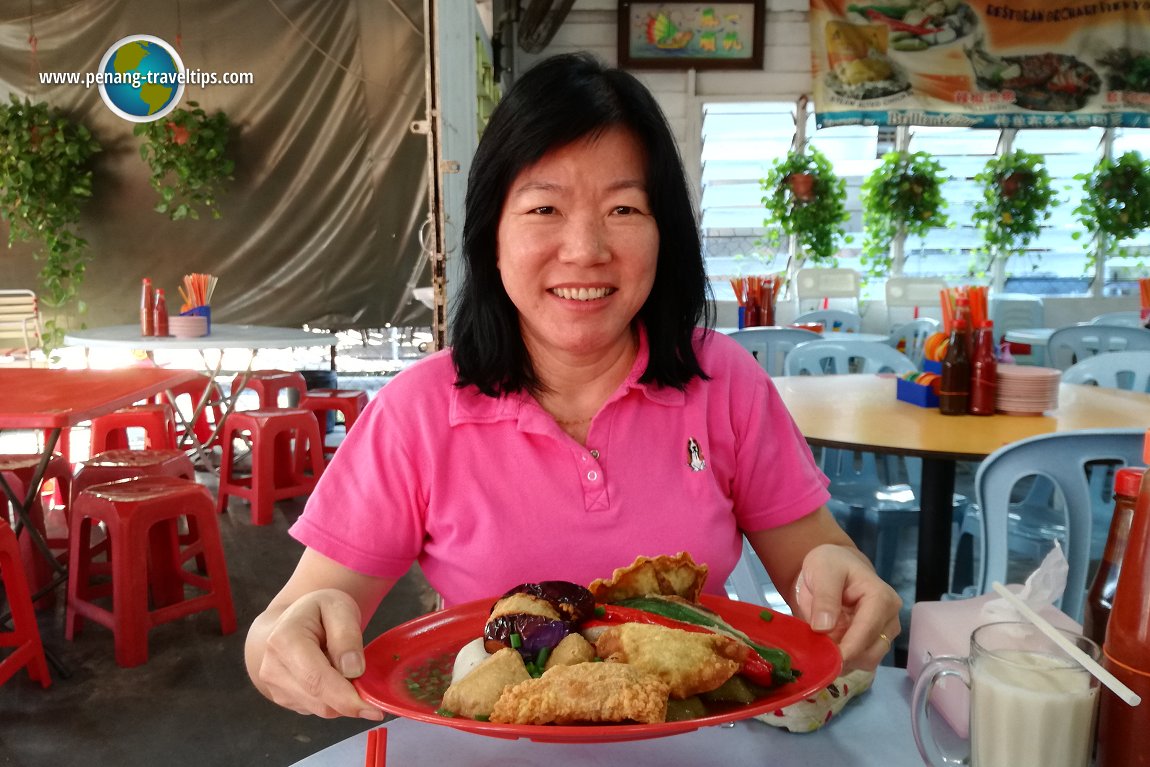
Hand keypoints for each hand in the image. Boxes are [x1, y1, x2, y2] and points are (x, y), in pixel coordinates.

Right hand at [253, 588, 384, 719]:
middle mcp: (273, 668)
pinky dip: (334, 700)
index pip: (316, 679)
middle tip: (374, 692)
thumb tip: (353, 670)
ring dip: (343, 700)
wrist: (290, 622)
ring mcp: (275, 688)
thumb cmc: (317, 612)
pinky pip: (317, 709)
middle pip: (319, 700)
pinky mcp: (284, 700)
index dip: (346, 698)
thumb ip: (347, 635)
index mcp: (284, 640)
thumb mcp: (338, 608)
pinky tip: (336, 679)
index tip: (374, 709)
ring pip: (321, 709)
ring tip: (349, 671)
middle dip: (351, 701)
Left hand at [792, 544, 901, 670]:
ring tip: (820, 651)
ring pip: (868, 661)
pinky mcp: (875, 641)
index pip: (868, 631)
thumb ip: (824, 598)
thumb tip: (823, 628)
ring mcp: (885, 632)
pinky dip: (844, 661)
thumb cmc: (830, 564)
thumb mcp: (822, 572)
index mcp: (881, 597)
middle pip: (871, 652)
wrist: (834, 566)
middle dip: (844, 659)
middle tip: (816, 657)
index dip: (848, 649)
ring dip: (844, 662)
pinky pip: (861, 660)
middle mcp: (890, 617)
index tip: (826, 662)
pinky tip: (827, 652)